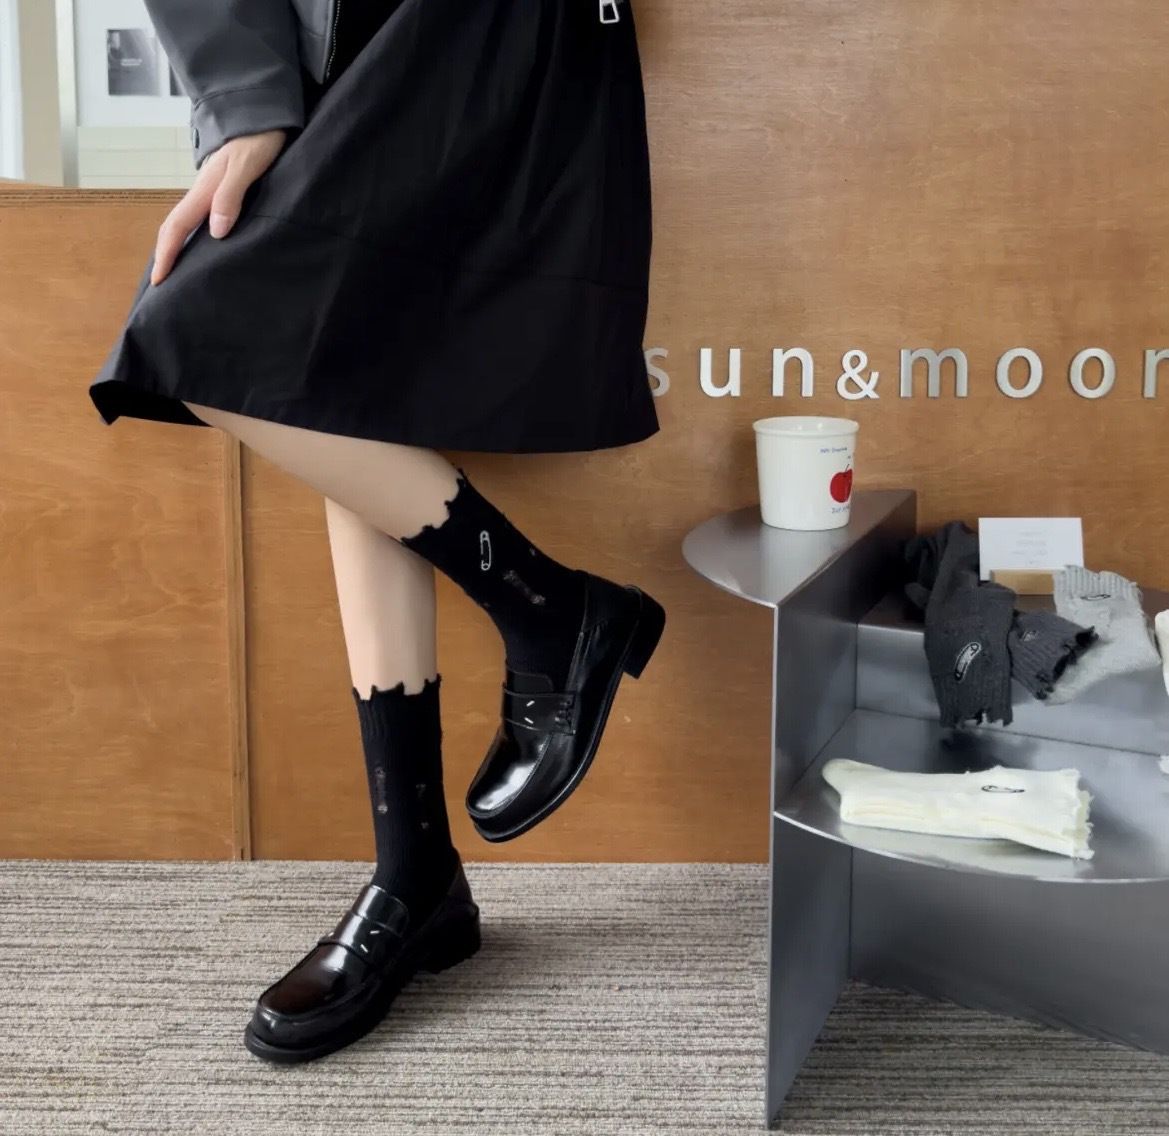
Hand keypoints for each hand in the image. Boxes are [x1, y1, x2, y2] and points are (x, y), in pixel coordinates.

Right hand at [150, 129, 286, 284]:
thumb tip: (215, 232)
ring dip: (179, 245)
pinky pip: (202, 216)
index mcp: (205, 189)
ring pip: (188, 221)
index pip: (177, 226)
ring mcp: (212, 189)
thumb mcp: (247, 166)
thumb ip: (231, 196)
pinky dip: (195, 234)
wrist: (264, 114)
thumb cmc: (259, 139)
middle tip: (161, 282)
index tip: (159, 280)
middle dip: (166, 254)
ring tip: (178, 269)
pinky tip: (204, 246)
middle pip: (176, 226)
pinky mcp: (224, 188)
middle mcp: (203, 191)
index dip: (167, 254)